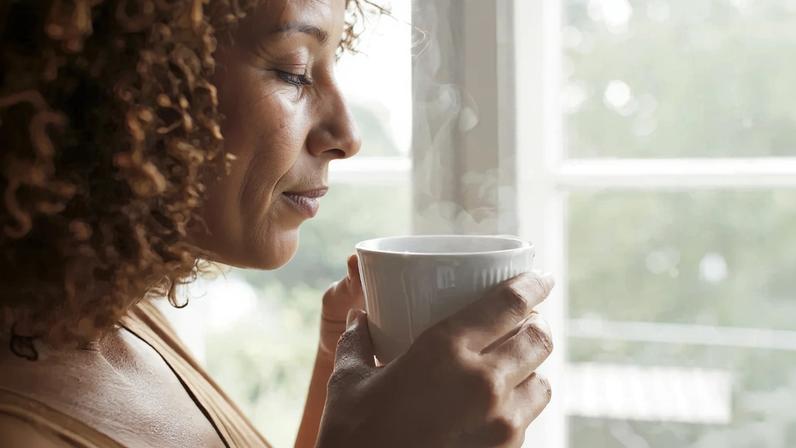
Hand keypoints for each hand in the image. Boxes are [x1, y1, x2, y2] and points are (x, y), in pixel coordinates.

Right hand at [317, 272, 554, 447]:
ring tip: (513, 364)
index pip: (510, 303)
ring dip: (532, 367)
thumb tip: (358, 318)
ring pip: (542, 382)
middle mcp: (483, 382)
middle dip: (537, 323)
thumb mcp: (348, 383)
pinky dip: (520, 405)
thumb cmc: (353, 438)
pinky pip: (527, 419)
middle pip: (538, 338)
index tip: (541, 277)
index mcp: (445, 351)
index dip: (533, 284)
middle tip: (524, 319)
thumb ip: (357, 342)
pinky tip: (495, 406)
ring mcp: (501, 424)